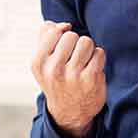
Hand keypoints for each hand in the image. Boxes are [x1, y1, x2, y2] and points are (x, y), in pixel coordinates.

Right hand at [30, 20, 106, 137]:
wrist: (69, 112)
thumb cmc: (56, 78)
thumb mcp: (42, 60)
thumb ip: (46, 35)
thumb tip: (65, 25)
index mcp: (38, 63)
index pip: (53, 31)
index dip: (60, 36)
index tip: (61, 49)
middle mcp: (53, 70)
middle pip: (71, 35)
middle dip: (75, 43)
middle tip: (73, 58)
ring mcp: (73, 75)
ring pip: (86, 41)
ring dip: (88, 49)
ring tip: (83, 62)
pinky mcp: (91, 79)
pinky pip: (99, 52)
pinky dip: (97, 58)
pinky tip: (92, 69)